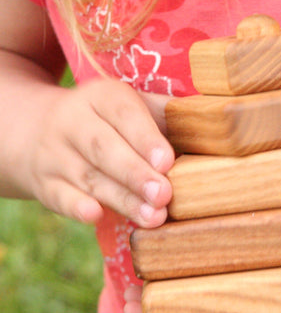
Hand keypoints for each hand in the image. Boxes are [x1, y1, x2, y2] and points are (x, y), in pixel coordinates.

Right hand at [24, 78, 174, 225]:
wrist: (38, 127)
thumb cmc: (108, 120)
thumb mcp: (130, 105)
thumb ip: (165, 112)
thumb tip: (209, 118)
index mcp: (101, 96)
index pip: (124, 113)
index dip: (145, 138)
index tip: (167, 162)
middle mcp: (73, 121)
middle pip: (104, 148)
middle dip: (136, 173)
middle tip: (164, 194)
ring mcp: (54, 153)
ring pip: (89, 177)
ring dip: (122, 199)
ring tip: (153, 216)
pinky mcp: (45, 183)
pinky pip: (59, 196)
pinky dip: (76, 207)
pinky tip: (96, 216)